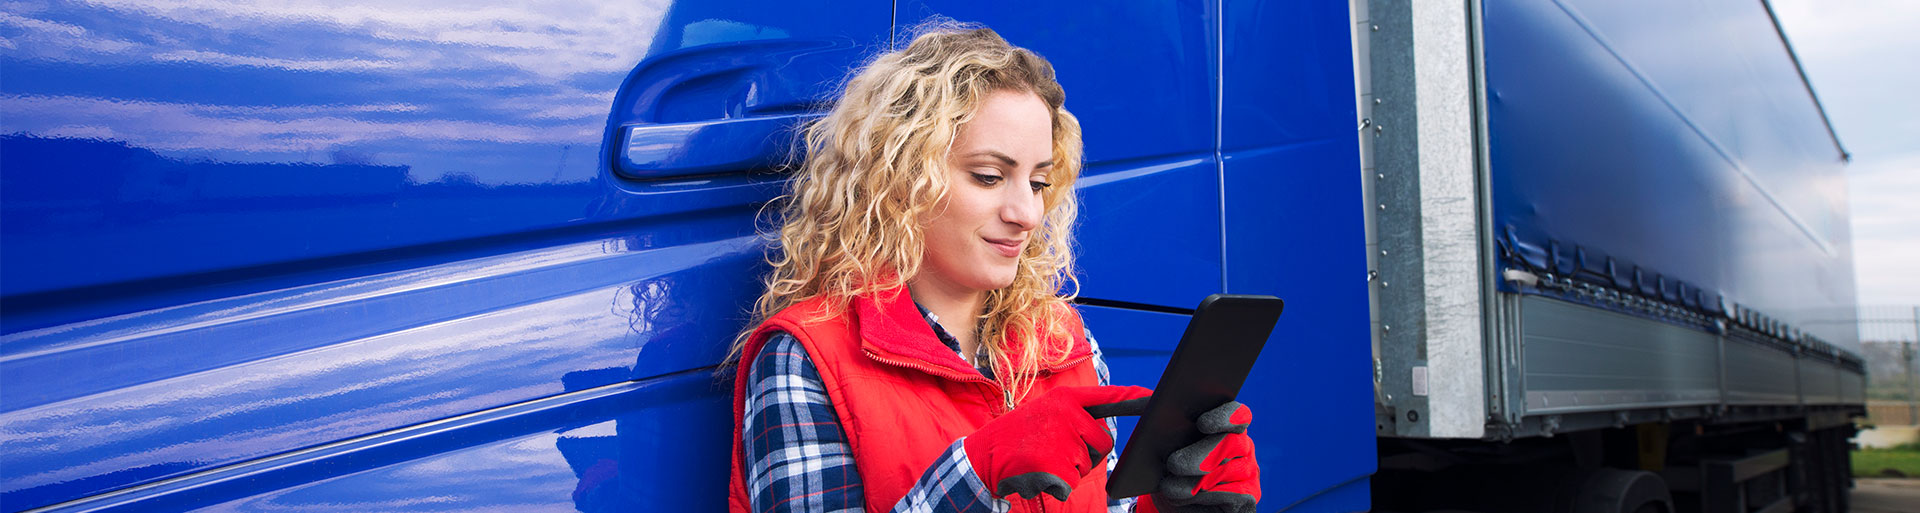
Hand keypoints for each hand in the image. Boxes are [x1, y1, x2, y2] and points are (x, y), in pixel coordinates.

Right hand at [964, 385, 1153, 500]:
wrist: (982, 456)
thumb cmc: (1017, 436)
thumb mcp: (1045, 413)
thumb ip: (1073, 416)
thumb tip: (1103, 432)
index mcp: (1065, 399)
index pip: (1107, 398)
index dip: (1132, 399)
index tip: (1151, 397)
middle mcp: (1067, 415)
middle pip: (1104, 443)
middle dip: (1089, 454)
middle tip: (1056, 450)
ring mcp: (1061, 440)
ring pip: (1086, 466)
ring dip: (1069, 470)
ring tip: (1040, 459)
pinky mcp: (1055, 467)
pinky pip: (1071, 483)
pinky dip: (1056, 485)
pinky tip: (1036, 473)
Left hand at [1143, 401, 1258, 512]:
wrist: (1178, 503)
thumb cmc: (1169, 465)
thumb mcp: (1156, 438)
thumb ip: (1144, 415)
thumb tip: (1117, 406)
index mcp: (1227, 424)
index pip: (1237, 413)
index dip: (1223, 416)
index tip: (1201, 423)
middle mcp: (1243, 446)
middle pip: (1232, 443)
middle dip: (1202, 454)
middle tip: (1173, 464)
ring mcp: (1247, 473)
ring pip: (1226, 474)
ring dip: (1194, 483)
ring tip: (1168, 487)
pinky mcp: (1247, 500)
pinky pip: (1230, 498)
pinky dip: (1203, 500)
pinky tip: (1181, 500)